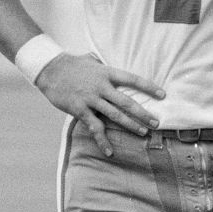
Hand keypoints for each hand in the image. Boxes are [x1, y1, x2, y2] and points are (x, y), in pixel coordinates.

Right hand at [35, 53, 165, 156]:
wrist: (50, 69)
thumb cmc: (72, 64)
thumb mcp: (91, 60)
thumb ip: (103, 63)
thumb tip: (107, 60)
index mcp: (107, 73)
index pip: (133, 79)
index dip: (149, 87)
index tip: (163, 95)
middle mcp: (102, 86)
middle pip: (127, 102)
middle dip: (143, 113)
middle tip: (157, 122)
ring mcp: (91, 99)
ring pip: (115, 115)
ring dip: (130, 125)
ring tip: (143, 132)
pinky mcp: (80, 109)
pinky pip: (94, 127)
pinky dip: (102, 141)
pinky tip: (110, 151)